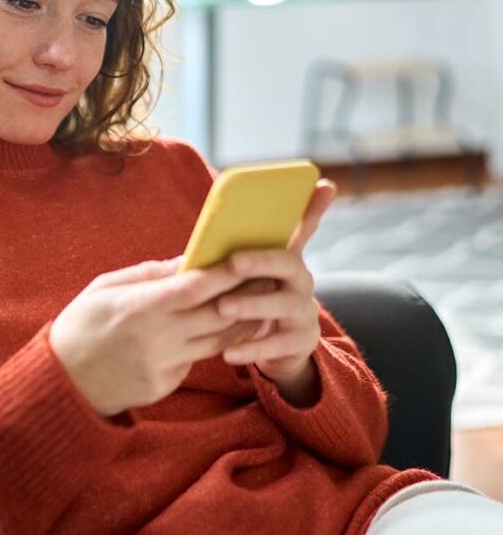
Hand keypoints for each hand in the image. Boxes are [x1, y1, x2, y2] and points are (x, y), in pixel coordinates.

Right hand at [49, 257, 263, 416]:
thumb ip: (148, 274)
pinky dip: (212, 344)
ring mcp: (163, 365)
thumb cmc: (81, 324)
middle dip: (246, 295)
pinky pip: (196, 360)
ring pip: (217, 341)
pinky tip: (225, 331)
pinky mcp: (165, 385)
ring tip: (261, 303)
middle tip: (268, 277)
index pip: (194, 287)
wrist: (63, 381)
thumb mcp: (104, 288)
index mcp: (138, 307)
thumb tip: (186, 260)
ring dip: (242, 322)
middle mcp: (156, 337)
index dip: (224, 272)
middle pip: (216, 314)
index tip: (246, 257)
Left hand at [216, 179, 337, 383]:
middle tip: (233, 262)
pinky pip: (277, 344)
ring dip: (251, 304)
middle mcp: (302, 281)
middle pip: (289, 263)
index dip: (315, 208)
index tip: (324, 184)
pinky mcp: (301, 342)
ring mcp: (304, 312)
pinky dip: (251, 348)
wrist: (277, 348)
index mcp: (287, 258)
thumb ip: (236, 250)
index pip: (303, 227)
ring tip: (222, 307)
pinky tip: (229, 352)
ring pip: (283, 305)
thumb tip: (213, 225)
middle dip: (261, 261)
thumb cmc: (255, 299)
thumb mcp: (248, 275)